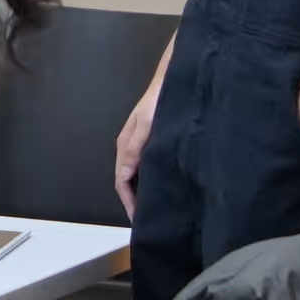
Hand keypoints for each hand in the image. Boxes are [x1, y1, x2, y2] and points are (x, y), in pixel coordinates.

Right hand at [115, 81, 159, 220]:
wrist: (177, 79)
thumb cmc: (160, 100)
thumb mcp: (147, 124)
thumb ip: (135, 148)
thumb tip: (124, 176)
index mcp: (126, 146)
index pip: (121, 181)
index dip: (129, 203)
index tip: (140, 220)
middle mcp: (133, 148)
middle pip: (129, 181)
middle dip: (136, 201)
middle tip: (151, 219)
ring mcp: (144, 145)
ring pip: (140, 175)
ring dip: (145, 191)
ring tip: (159, 207)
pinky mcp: (156, 142)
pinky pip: (150, 167)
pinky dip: (154, 180)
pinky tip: (167, 186)